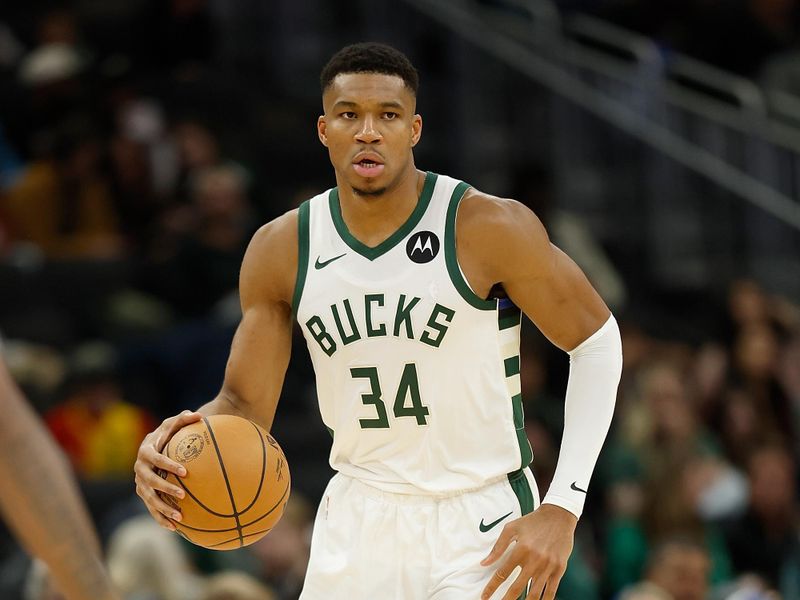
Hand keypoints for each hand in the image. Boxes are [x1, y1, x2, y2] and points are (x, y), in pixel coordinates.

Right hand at [133, 410, 202, 529]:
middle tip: (183, 495)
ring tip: (180, 517)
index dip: (168, 465)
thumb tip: (199, 416)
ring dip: (162, 509)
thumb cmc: (168, 432)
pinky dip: (161, 518)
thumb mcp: (174, 423)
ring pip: (149, 499)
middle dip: (165, 489)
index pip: (156, 459)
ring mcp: (140, 483)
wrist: (155, 445)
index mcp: (146, 450)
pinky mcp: (143, 494)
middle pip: (149, 481)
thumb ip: (184, 419)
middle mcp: (139, 468)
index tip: (184, 471)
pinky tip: (175, 528)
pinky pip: (151, 508)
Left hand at [481, 504, 576, 599]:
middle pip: (517, 588)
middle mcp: (534, 560)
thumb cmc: (532, 521)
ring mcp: (548, 566)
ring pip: (535, 593)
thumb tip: (484, 563)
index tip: (484, 597)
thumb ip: (498, 547)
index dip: (492, 587)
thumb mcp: (512, 528)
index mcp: (521, 549)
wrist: (558, 515)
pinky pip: (551, 590)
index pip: (502, 574)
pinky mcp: (560, 568)